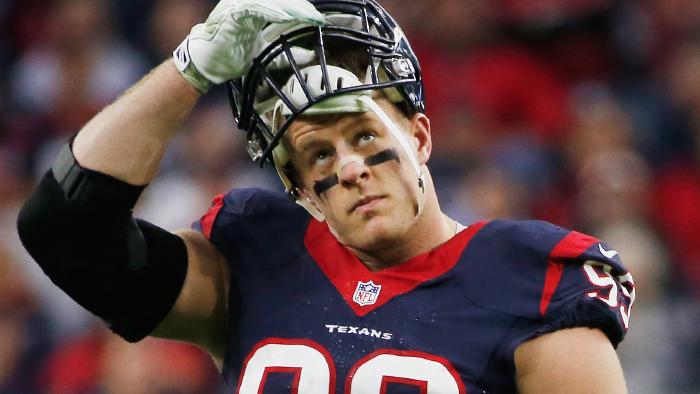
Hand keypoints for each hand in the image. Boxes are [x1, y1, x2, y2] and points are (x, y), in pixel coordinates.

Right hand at [173, 0, 323, 92]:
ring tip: (308, 16)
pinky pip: (255, 7)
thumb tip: (307, 55)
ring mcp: (239, 6)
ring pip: (271, 1)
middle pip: (281, 0)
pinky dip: (272, 10)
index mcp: (255, 10)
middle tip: (317, 17)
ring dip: (291, 8)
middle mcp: (247, 4)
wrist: (205, 65)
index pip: (284, 5)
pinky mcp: (232, 12)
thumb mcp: (264, 53)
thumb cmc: (229, 57)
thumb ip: (283, 52)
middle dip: (301, 7)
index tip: (319, 19)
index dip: (302, 10)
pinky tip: (286, 16)